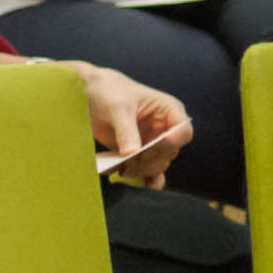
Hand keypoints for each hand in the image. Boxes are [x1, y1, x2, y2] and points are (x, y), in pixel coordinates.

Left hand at [57, 62, 192, 185]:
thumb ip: (126, 130)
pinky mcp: (138, 154)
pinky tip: (131, 181)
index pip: (183, 132)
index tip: (152, 147)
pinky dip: (140, 179)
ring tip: (120, 168)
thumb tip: (132, 154)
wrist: (90, 94)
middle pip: (169, 153)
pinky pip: (147, 172)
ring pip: (157, 165)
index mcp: (169, 110)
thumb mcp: (117, 107)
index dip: (172, 142)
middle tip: (127, 160)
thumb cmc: (109, 91)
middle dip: (149, 160)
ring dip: (140, 170)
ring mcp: (152, 143)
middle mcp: (165, 129)